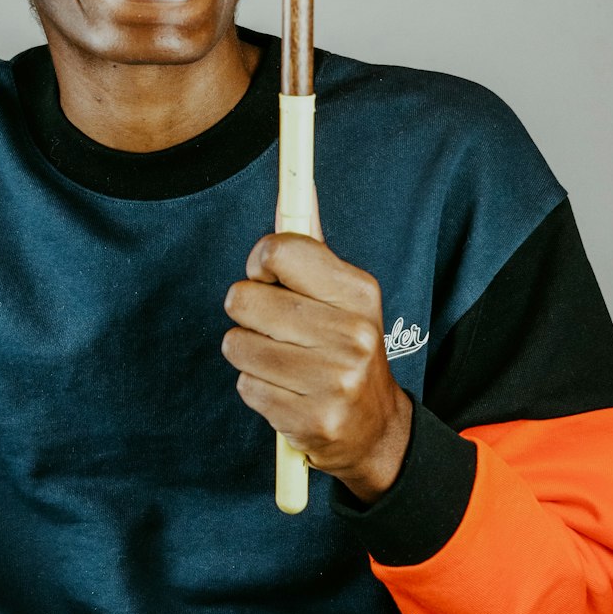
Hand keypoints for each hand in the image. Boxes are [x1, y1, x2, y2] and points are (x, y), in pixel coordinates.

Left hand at [221, 197, 411, 503]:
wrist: (375, 428)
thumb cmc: (344, 348)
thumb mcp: (341, 295)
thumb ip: (310, 246)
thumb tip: (297, 185)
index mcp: (360, 292)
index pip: (278, 249)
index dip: (261, 263)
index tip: (270, 278)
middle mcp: (353, 334)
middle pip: (244, 297)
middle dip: (247, 312)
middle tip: (274, 327)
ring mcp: (335, 381)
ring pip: (237, 344)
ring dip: (248, 353)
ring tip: (281, 361)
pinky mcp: (313, 419)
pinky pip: (245, 386)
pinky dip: (256, 387)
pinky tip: (286, 390)